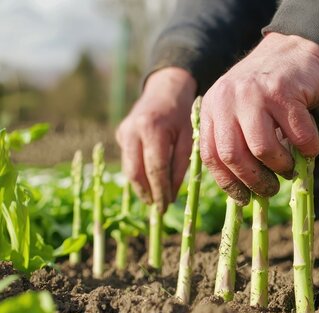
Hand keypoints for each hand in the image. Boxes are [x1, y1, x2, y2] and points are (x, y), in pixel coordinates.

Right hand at [116, 67, 196, 211]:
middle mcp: (132, 130)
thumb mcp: (189, 136)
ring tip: (155, 200)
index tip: (166, 205)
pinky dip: (139, 174)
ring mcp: (123, 132)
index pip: (155, 168)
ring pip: (129, 169)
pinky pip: (129, 160)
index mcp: (152, 128)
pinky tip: (151, 184)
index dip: (160, 189)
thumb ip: (181, 164)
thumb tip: (172, 194)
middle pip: (136, 172)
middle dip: (148, 193)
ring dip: (141, 188)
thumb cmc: (183, 113)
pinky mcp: (121, 134)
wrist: (166, 89)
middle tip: (159, 209)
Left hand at [200, 32, 318, 204]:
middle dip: (255, 180)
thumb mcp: (239, 110)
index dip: (229, 183)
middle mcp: (228, 100)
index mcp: (213, 109)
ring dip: (280, 166)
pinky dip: (307, 148)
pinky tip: (309, 148)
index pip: (212, 156)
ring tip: (289, 168)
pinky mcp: (283, 92)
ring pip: (263, 149)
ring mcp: (255, 94)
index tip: (244, 198)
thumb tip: (246, 190)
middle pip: (234, 156)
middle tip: (271, 188)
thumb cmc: (268, 91)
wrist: (294, 50)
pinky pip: (297, 135)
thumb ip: (237, 140)